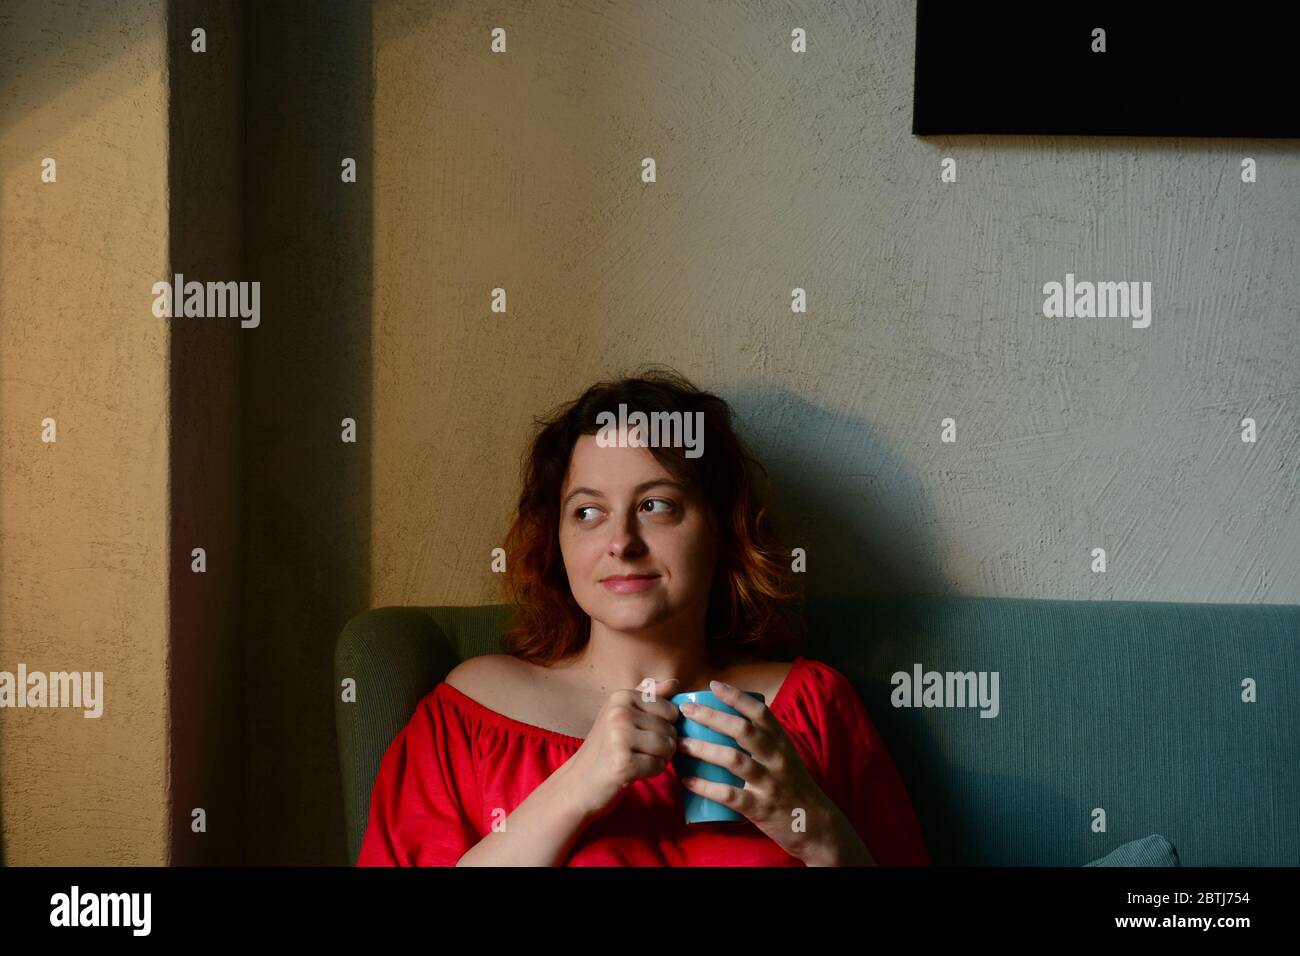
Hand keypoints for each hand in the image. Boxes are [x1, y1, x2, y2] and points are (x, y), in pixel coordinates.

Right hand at [564, 678, 681, 820]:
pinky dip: (651, 772)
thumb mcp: (622, 713)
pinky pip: (658, 765)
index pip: (671, 710)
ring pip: (667, 747)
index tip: (642, 733)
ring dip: (659, 759)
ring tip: (637, 759)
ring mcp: (620, 737)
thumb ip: (648, 695)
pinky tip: (633, 771)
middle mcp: (619, 713)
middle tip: (637, 750)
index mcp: (621, 696)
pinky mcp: (623, 762)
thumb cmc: (606, 746)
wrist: (580, 781)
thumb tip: (674, 681)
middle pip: (670, 729)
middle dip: (662, 745)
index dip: (664, 726)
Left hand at [677, 679, 870, 864]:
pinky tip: (688, 781)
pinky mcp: (760, 808)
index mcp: (782, 744)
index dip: (736, 696)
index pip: (760, 712)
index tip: (713, 685)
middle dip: (712, 717)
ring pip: (734, 759)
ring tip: (680, 744)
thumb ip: (765, 741)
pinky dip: (706, 787)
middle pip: (742, 730)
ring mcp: (769, 783)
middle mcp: (777, 759)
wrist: (817, 826)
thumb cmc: (794, 788)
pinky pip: (730, 795)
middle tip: (686, 710)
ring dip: (704, 749)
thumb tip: (729, 721)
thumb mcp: (786, 758)